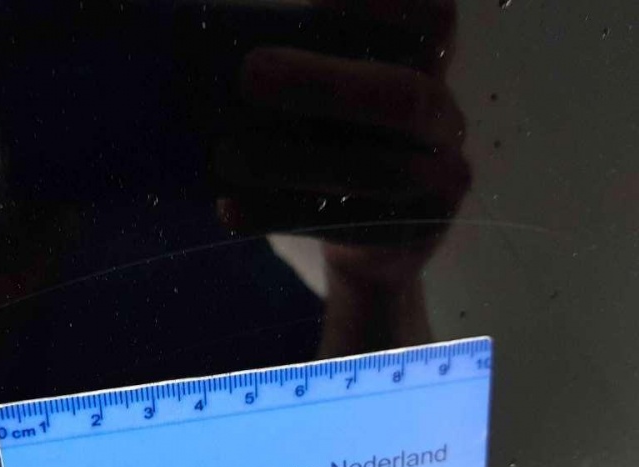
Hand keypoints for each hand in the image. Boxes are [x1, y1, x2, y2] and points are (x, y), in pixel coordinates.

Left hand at [212, 0, 469, 353]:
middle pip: (403, 96)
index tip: (319, 0)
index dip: (382, 4)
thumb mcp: (332, 94)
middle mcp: (443, 117)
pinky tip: (231, 208)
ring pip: (376, 171)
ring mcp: (439, 179)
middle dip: (323, 84)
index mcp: (428, 63)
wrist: (372, 239)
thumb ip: (306, 63)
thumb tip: (236, 53)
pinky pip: (345, 227)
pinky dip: (280, 215)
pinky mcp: (410, 234)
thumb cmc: (337, 143)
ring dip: (292, 163)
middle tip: (249, 75)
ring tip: (226, 156)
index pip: (431, 17)